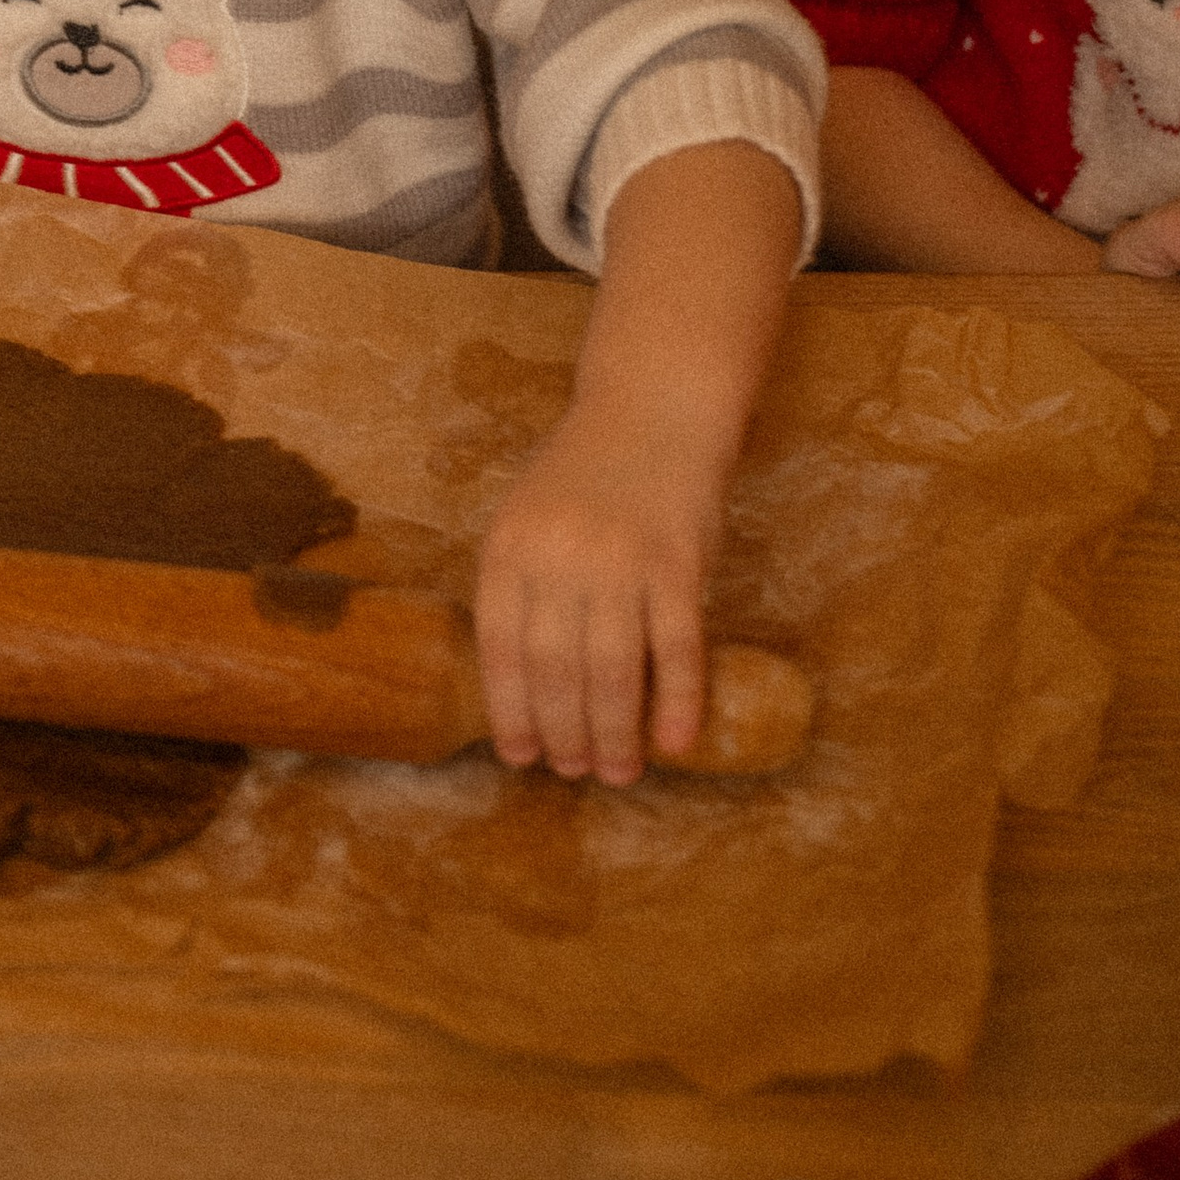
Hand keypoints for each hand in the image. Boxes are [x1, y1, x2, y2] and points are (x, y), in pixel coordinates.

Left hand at [471, 402, 716, 786]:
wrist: (653, 409)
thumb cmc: (585, 474)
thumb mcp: (528, 519)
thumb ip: (522, 589)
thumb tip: (523, 689)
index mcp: (509, 549)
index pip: (502, 651)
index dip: (511, 712)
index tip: (522, 756)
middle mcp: (559, 558)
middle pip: (555, 671)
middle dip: (564, 733)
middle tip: (576, 770)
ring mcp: (620, 561)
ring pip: (612, 672)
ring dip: (614, 734)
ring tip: (617, 771)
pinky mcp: (677, 564)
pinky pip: (677, 649)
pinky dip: (677, 701)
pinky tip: (674, 741)